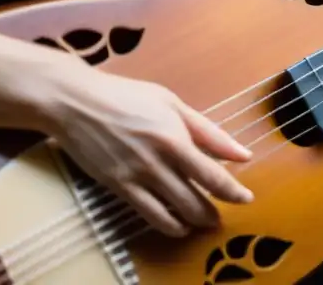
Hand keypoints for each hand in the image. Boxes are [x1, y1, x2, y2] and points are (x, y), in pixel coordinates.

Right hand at [45, 68, 253, 236]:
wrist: (76, 103)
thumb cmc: (127, 96)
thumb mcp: (171, 103)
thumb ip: (208, 131)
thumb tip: (242, 154)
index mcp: (175, 138)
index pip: (212, 175)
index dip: (232, 192)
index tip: (246, 199)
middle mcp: (158, 162)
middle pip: (195, 199)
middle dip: (214, 212)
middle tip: (223, 216)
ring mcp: (136, 177)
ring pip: (174, 212)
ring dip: (194, 221)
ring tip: (205, 223)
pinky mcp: (117, 187)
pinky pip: (149, 215)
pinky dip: (168, 225)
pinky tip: (178, 226)